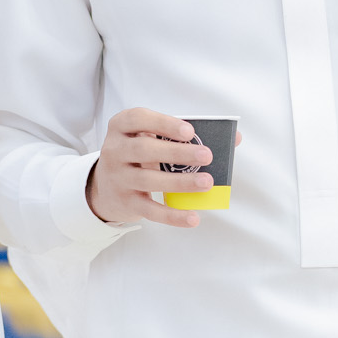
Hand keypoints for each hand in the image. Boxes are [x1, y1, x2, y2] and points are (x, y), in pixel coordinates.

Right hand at [87, 108, 229, 228]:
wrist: (104, 188)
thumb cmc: (138, 155)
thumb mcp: (149, 138)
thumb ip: (184, 135)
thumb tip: (233, 138)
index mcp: (121, 127)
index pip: (137, 119)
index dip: (163, 123)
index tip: (189, 131)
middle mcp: (115, 151)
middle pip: (144, 150)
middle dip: (177, 153)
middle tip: (207, 156)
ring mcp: (118, 178)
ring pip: (149, 180)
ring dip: (180, 182)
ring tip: (207, 182)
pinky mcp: (126, 202)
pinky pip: (150, 210)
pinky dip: (172, 216)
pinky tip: (192, 218)